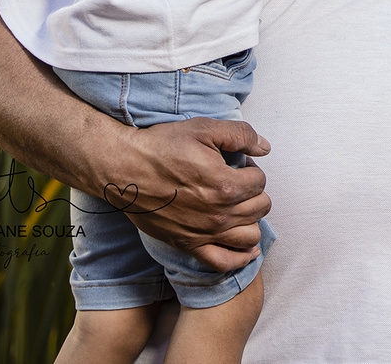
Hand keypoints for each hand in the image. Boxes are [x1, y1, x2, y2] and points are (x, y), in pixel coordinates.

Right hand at [110, 116, 272, 270]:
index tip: (237, 164)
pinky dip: (240, 258)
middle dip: (254, 192)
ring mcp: (204, 233)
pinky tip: (246, 248)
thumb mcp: (203, 128)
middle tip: (236, 181)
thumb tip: (266, 148)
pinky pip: (224, 262)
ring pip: (250, 236)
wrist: (124, 168)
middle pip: (260, 207)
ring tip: (239, 207)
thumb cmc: (161, 146)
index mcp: (226, 185)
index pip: (260, 180)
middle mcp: (219, 214)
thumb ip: (240, 135)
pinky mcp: (188, 245)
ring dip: (251, 220)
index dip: (251, 168)